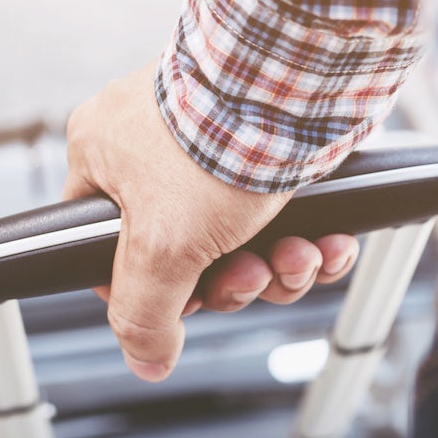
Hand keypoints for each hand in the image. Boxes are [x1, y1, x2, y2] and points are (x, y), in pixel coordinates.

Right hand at [63, 66, 359, 381]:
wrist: (301, 79)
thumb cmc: (218, 138)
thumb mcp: (161, 246)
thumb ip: (143, 311)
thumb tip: (145, 358)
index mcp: (106, 156)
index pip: (112, 250)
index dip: (160, 290)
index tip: (192, 300)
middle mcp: (157, 145)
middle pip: (190, 253)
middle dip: (237, 279)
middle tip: (256, 275)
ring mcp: (219, 142)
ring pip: (246, 238)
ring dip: (280, 265)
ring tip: (301, 257)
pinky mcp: (275, 144)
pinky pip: (288, 213)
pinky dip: (313, 239)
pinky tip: (331, 245)